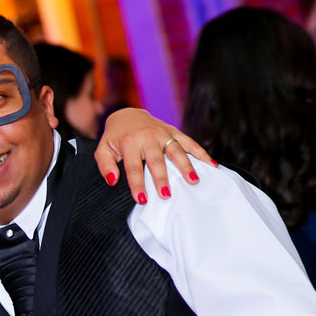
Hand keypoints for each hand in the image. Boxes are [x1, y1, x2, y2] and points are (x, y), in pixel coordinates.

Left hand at [94, 109, 217, 203]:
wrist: (127, 115)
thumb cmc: (115, 138)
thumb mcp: (103, 150)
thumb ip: (105, 165)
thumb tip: (113, 180)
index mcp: (130, 142)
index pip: (133, 167)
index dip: (137, 184)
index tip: (142, 200)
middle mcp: (148, 136)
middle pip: (157, 160)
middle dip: (162, 178)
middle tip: (166, 195)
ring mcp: (163, 133)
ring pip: (176, 150)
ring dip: (186, 166)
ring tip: (193, 181)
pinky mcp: (174, 132)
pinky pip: (190, 142)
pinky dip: (201, 153)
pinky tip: (212, 165)